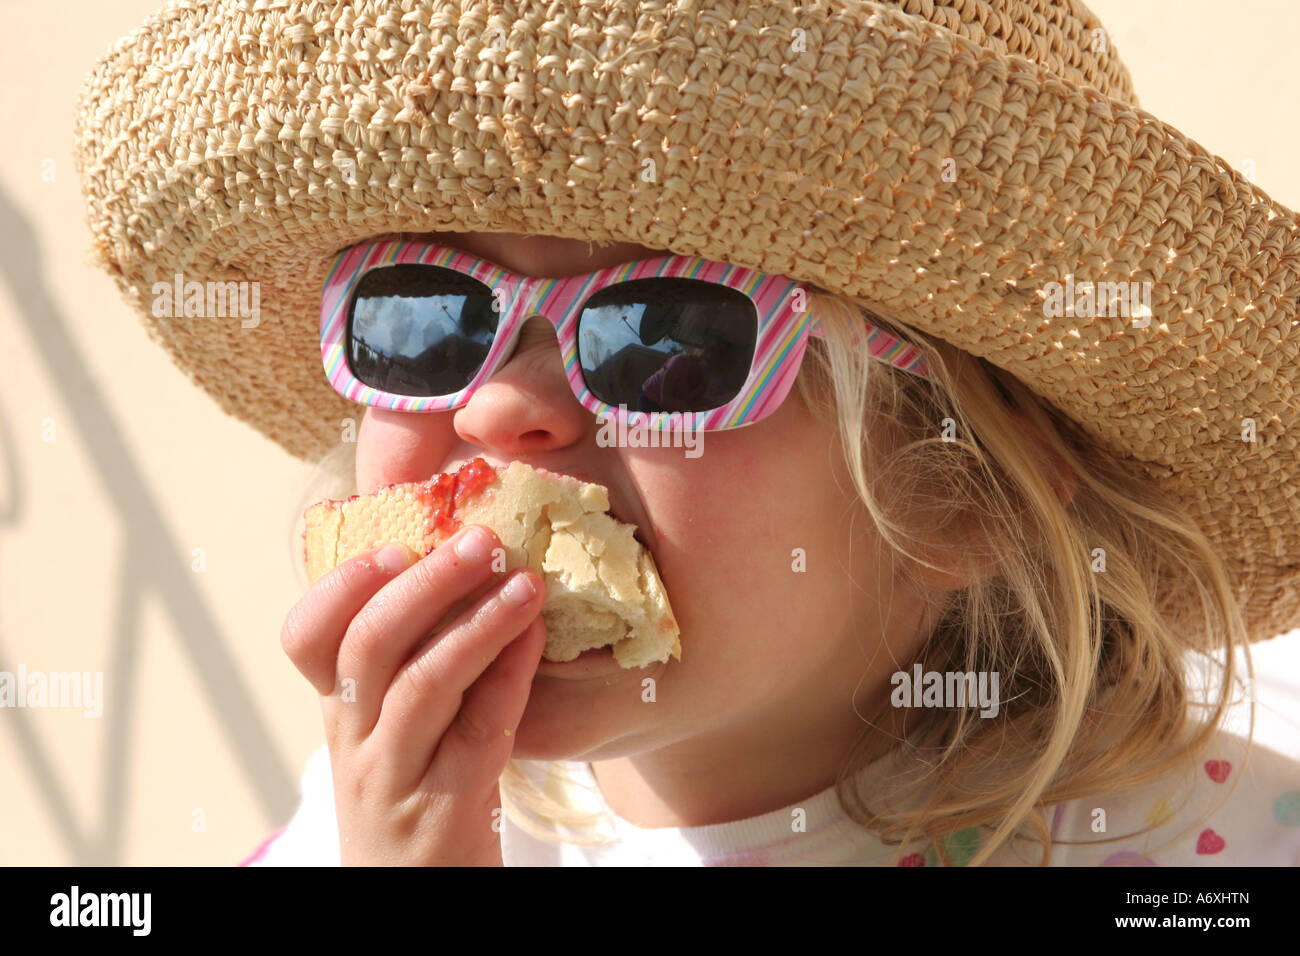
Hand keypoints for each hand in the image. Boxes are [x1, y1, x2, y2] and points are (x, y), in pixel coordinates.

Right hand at [280, 524, 546, 864]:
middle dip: (428, 583)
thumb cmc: (418, 803)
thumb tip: (454, 569)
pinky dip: (508, 676)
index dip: (344, 584)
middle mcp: (355, 744)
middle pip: (370, 645)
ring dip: (479, 622)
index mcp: (340, 715)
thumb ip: (407, 667)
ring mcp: (396, 780)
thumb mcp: (392, 736)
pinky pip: (477, 733)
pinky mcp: (445, 815)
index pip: (306, 639)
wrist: (417, 907)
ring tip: (526, 582)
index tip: (397, 544)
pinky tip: (535, 638)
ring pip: (423, 684)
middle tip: (481, 540)